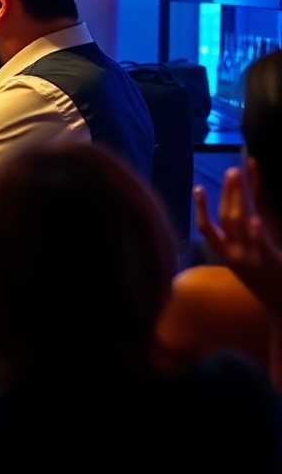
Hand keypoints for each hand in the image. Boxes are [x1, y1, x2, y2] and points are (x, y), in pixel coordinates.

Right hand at [195, 163, 281, 315]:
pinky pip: (259, 244)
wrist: (280, 303)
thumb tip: (249, 203)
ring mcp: (249, 257)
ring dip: (239, 198)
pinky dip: (255, 232)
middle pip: (226, 218)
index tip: (199, 187)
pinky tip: (256, 219)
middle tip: (232, 171)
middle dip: (228, 192)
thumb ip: (249, 227)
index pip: (206, 227)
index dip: (201, 207)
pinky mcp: (268, 261)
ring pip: (238, 223)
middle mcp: (233, 254)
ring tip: (240, 177)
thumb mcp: (251, 253)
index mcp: (225, 253)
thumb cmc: (266, 275)